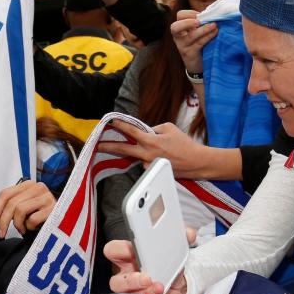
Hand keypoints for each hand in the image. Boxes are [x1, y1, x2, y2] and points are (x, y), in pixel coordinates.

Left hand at [0, 180, 55, 237]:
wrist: (63, 224)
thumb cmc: (41, 216)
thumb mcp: (25, 208)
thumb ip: (11, 207)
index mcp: (28, 185)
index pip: (6, 193)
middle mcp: (38, 187)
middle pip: (12, 202)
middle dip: (4, 220)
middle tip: (2, 232)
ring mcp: (46, 197)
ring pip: (20, 209)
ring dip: (18, 224)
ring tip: (23, 228)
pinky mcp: (53, 209)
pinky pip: (33, 219)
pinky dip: (30, 227)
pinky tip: (34, 227)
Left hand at [100, 121, 232, 179]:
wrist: (196, 162)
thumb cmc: (184, 144)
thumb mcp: (169, 128)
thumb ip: (154, 129)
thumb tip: (145, 132)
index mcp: (151, 141)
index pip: (131, 132)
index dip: (120, 125)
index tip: (111, 122)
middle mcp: (147, 154)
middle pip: (123, 150)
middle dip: (109, 146)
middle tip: (97, 145)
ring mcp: (148, 164)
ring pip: (136, 156)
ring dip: (135, 151)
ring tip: (144, 147)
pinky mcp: (152, 171)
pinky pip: (145, 162)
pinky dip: (148, 157)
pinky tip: (161, 156)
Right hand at [104, 239, 187, 293]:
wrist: (180, 286)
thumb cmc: (168, 264)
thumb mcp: (175, 250)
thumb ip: (181, 239)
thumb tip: (189, 234)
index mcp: (129, 258)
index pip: (113, 251)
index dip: (119, 249)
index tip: (132, 248)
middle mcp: (126, 276)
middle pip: (115, 280)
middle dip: (130, 279)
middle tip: (147, 277)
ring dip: (143, 293)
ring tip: (159, 288)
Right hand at [171, 10, 217, 73]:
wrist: (197, 65)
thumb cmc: (199, 44)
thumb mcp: (197, 32)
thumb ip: (201, 22)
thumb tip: (214, 13)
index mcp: (180, 28)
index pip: (180, 15)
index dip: (191, 13)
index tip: (202, 15)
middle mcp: (178, 37)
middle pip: (175, 27)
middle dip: (187, 23)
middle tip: (199, 21)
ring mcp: (182, 46)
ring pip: (191, 36)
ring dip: (204, 29)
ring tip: (215, 25)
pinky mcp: (189, 54)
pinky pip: (199, 44)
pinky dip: (208, 37)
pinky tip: (215, 33)